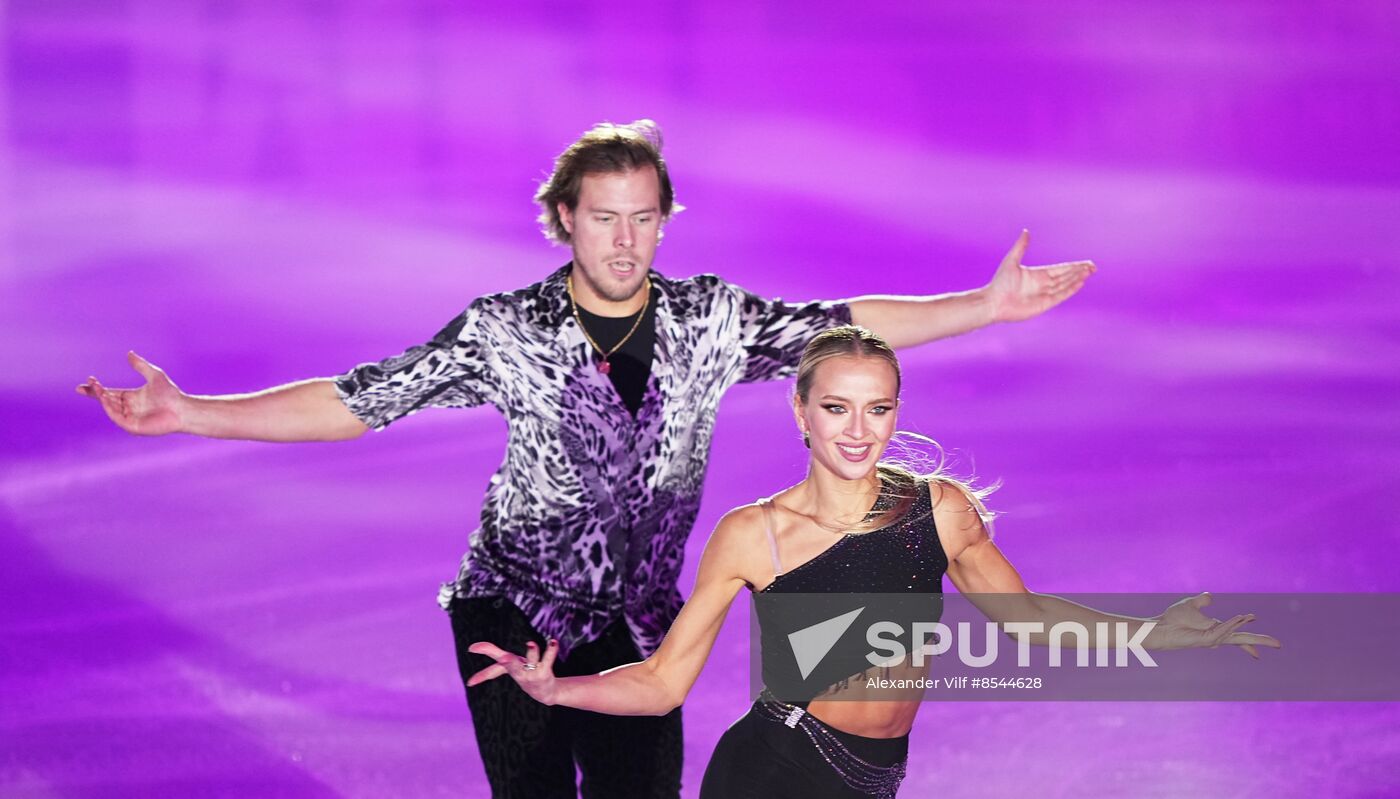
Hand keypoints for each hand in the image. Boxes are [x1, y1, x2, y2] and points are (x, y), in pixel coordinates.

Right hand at [76, 351, 185, 435]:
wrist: (181, 409)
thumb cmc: (170, 394)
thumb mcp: (154, 375)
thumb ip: (141, 365)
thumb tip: (129, 353)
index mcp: (131, 397)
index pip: (109, 392)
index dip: (97, 388)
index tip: (88, 380)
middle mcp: (128, 408)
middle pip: (106, 400)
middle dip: (95, 393)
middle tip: (85, 386)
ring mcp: (129, 418)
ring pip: (110, 409)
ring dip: (103, 400)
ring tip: (98, 390)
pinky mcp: (133, 427)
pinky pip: (117, 418)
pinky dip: (110, 409)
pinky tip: (107, 400)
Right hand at [467, 638, 560, 704]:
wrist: (547, 693)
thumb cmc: (527, 676)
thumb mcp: (512, 668)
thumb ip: (501, 659)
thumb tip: (476, 671)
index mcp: (509, 668)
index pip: (493, 671)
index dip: (482, 675)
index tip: (470, 679)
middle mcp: (519, 672)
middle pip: (511, 665)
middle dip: (507, 661)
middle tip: (504, 658)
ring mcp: (532, 673)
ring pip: (531, 660)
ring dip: (532, 652)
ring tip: (531, 644)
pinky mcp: (545, 672)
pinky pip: (548, 659)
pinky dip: (551, 650)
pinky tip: (553, 642)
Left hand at [984, 230, 1095, 322]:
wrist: (993, 302)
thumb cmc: (999, 283)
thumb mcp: (1011, 261)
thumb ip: (1021, 246)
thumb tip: (1026, 231)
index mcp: (1037, 275)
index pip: (1060, 269)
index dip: (1073, 266)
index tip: (1086, 263)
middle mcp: (1043, 285)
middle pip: (1066, 276)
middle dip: (1079, 271)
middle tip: (1093, 266)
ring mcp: (1044, 295)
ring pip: (1065, 285)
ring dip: (1078, 278)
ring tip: (1090, 272)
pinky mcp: (1044, 304)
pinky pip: (1061, 295)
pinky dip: (1071, 289)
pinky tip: (1080, 283)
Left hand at [1151, 592, 1281, 658]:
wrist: (1161, 626)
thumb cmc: (1174, 618)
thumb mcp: (1192, 605)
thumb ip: (1202, 601)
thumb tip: (1210, 596)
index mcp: (1216, 629)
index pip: (1237, 633)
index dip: (1249, 632)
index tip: (1263, 634)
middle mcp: (1216, 636)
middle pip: (1242, 639)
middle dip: (1260, 642)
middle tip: (1279, 644)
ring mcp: (1211, 640)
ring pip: (1233, 633)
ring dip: (1242, 625)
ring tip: (1251, 616)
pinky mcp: (1205, 640)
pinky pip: (1222, 631)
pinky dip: (1232, 625)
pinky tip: (1240, 618)